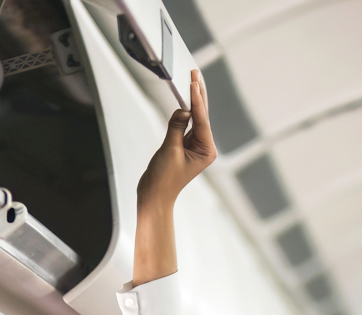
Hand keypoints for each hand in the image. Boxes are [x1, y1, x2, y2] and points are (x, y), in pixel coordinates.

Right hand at [137, 70, 216, 212]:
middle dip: (199, 94)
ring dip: (193, 99)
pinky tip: (186, 96)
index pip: (202, 120)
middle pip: (202, 116)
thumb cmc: (163, 178)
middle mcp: (205, 147)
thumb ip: (177, 126)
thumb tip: (184, 108)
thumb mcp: (170, 149)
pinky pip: (186, 123)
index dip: (197, 99)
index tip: (194, 81)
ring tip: (193, 78)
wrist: (155, 194)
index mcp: (207, 150)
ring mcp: (196, 146)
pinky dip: (185, 110)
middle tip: (195, 72)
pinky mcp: (185, 145)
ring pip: (195, 117)